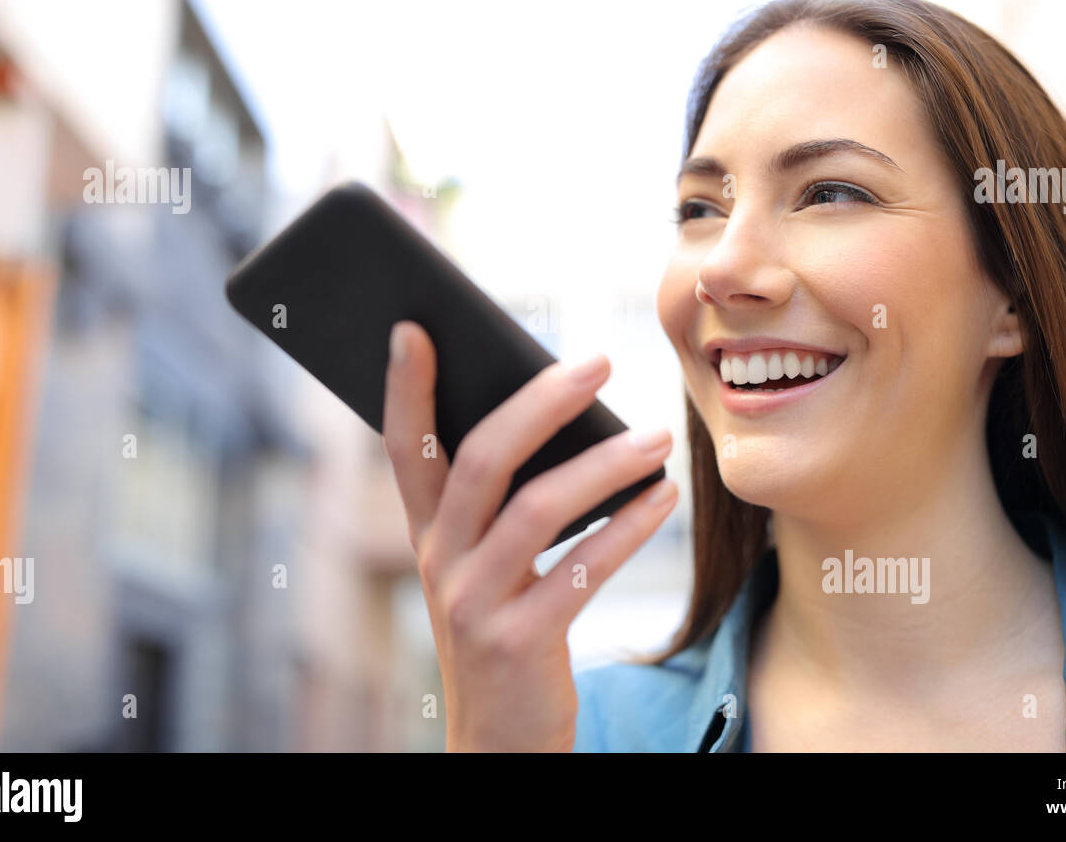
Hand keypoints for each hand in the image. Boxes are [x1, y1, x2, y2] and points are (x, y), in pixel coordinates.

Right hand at [381, 320, 676, 751]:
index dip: (405, 388)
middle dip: (539, 403)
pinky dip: (628, 528)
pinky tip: (662, 497)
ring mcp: (474, 603)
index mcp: (428, 533)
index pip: (403, 447)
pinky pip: (581, 570)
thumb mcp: (485, 565)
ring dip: (605, 464)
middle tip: (598, 361)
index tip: (414, 326)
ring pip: (538, 508)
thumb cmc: (505, 627)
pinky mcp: (519, 641)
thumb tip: (558, 412)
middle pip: (480, 460)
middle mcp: (440, 561)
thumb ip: (500, 501)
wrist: (500, 739)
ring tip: (657, 436)